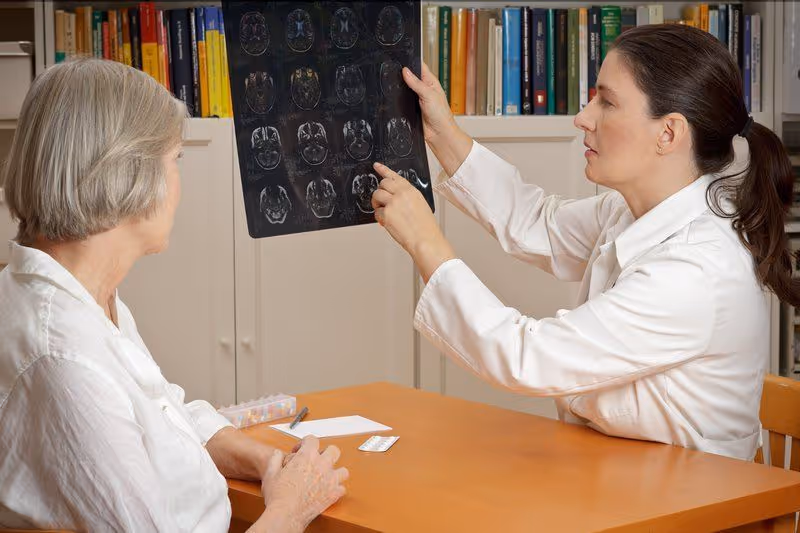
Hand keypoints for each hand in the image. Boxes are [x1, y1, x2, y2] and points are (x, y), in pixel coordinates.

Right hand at [259, 437, 348, 532]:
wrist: (285, 515)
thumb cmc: (278, 496)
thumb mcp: (271, 473)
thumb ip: (275, 459)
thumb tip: (278, 454)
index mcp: (307, 457)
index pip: (312, 439)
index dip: (305, 443)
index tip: (300, 451)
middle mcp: (321, 465)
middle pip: (333, 450)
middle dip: (326, 453)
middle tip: (317, 461)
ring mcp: (330, 479)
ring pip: (343, 470)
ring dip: (336, 472)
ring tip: (326, 476)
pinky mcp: (334, 494)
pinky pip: (342, 488)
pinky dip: (336, 489)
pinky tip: (328, 491)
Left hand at [372, 162, 456, 281]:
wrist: (425, 240)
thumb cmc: (425, 227)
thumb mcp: (420, 205)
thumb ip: (407, 198)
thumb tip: (393, 197)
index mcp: (411, 191)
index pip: (395, 176)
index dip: (384, 170)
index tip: (377, 166)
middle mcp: (402, 194)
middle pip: (382, 184)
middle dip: (380, 191)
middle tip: (381, 201)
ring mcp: (393, 203)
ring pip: (376, 195)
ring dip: (377, 203)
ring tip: (384, 212)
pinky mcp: (386, 214)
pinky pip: (376, 212)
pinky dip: (379, 217)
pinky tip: (388, 223)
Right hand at [402, 63, 472, 176]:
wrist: (439, 134)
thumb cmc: (441, 115)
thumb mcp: (429, 95)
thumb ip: (416, 83)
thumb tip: (405, 71)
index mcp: (431, 82)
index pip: (420, 67)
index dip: (411, 62)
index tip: (401, 59)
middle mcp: (424, 89)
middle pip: (410, 77)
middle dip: (402, 75)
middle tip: (393, 71)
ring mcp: (417, 99)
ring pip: (405, 89)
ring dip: (400, 88)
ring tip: (393, 84)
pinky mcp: (411, 109)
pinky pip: (402, 101)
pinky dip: (398, 100)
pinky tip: (394, 98)